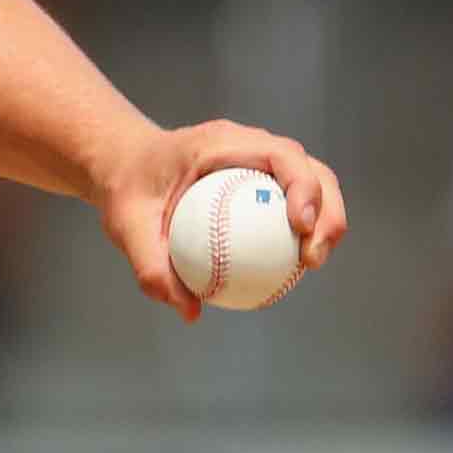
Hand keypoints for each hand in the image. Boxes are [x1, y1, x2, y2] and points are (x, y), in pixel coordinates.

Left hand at [90, 120, 348, 321]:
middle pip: (311, 168)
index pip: (280, 154)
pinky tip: (292, 268)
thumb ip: (151, 266)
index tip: (300, 227)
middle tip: (311, 259)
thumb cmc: (126, 190)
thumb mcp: (126, 226)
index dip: (303, 187)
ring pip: (313, 184)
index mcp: (221, 141)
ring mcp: (260, 159)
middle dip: (327, 211)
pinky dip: (302, 230)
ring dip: (324, 222)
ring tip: (310, 264)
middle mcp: (249, 144)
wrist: (125, 167)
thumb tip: (189, 310)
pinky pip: (292, 201)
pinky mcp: (262, 178)